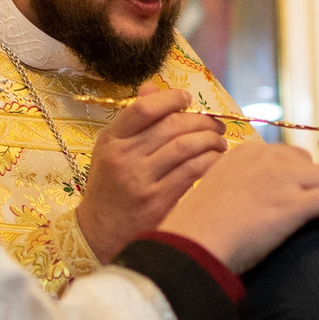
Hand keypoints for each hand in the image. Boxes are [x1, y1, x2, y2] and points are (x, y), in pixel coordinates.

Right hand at [78, 82, 226, 262]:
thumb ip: (133, 120)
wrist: (99, 232)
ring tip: (219, 141)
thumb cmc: (109, 186)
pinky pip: (192, 172)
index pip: (144, 108)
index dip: (171, 98)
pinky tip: (216, 160)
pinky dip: (209, 161)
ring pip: (185, 147)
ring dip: (210, 140)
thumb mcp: (110, 149)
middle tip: (215, 124)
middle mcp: (124, 157)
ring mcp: (140, 181)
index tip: (187, 99)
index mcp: (112, 140)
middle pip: (171, 126)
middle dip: (201, 120)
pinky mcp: (157, 202)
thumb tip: (152, 87)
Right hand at [160, 138, 318, 273]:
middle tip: (305, 209)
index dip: (295, 178)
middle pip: (315, 163)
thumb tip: (258, 194)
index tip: (289, 197)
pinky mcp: (295, 205)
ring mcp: (284, 180)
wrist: (192, 243)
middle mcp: (269, 159)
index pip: (291, 154)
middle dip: (314, 185)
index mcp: (248, 152)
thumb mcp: (217, 186)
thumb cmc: (198, 226)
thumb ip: (242, 181)